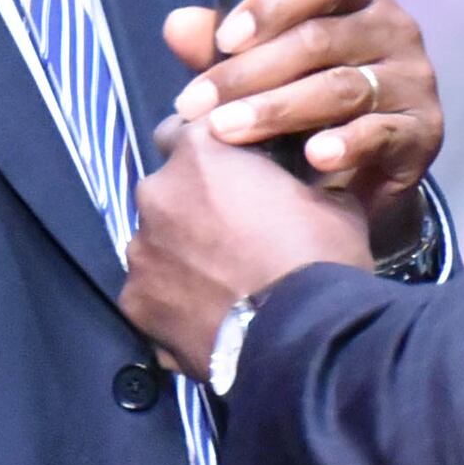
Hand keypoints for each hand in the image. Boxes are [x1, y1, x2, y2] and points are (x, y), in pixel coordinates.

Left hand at [124, 120, 369, 372]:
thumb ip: (294, 182)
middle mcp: (156, 193)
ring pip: (155, 243)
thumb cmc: (319, 254)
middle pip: (166, 190)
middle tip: (230, 232)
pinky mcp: (134, 303)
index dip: (207, 151)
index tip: (229, 172)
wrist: (300, 336)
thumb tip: (293, 188)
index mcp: (199, 153)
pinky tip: (204, 316)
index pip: (182, 128)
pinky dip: (171, 300)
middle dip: (191, 205)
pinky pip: (151, 293)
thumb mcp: (330, 199)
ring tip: (218, 282)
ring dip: (179, 253)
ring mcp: (139, 251)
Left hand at [161, 0, 442, 237]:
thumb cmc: (309, 103)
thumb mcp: (263, 69)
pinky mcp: (424, 129)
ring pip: (342, 87)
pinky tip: (313, 157)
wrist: (365, 173)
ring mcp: (413, 78)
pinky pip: (382, 132)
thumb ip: (222, 47)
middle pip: (320, 38)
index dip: (273, 3)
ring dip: (278, 109)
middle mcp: (394, 27)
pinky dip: (345, 144)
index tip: (223, 41)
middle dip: (250, 72)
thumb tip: (177, 24)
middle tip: (196, 105)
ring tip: (229, 131)